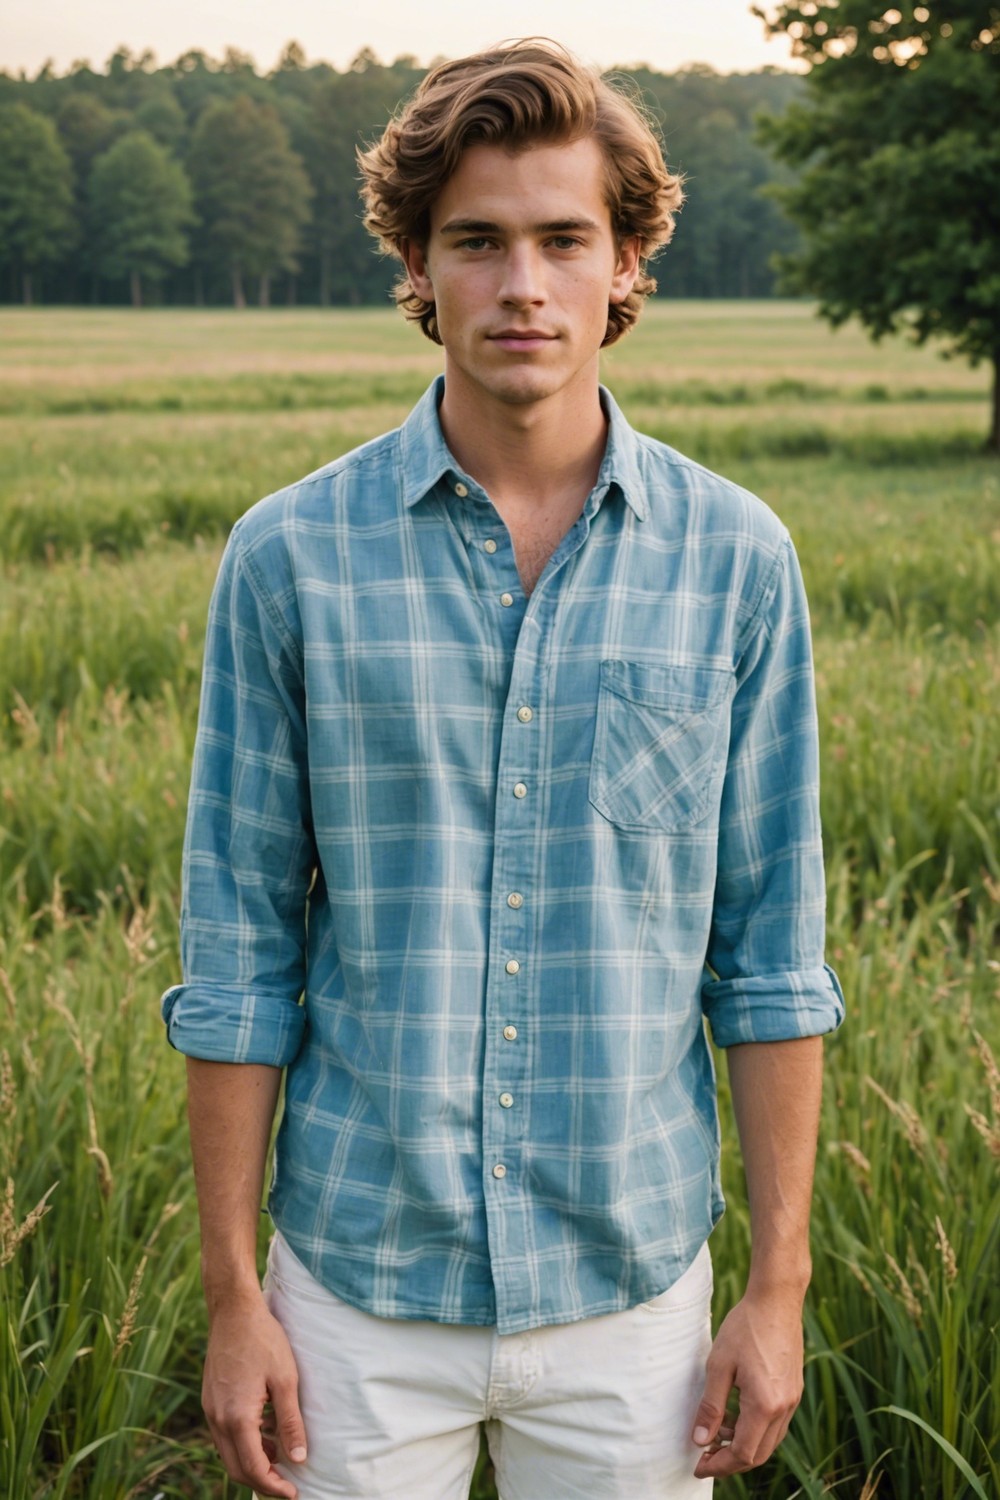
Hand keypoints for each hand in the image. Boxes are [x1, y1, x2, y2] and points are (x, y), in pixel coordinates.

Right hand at [202, 1294, 307, 1498]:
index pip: (254, 1468)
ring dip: (253, 1463)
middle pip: (237, 1469)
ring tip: (281, 1460)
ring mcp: (210, 1410)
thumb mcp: (285, 1380)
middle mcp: (218, 1419)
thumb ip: (290, 1422)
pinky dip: (244, 1445)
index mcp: (237, 1417)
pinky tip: (265, 1435)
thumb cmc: (263, 1340)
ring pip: (229, 1454)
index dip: (274, 1486)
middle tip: (288, 1485)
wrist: (233, 1311)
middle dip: (262, 1482)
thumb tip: (299, 1459)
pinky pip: (224, 1436)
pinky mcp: (210, 1400)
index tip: (294, 1493)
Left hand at [691, 1287, 804, 1478]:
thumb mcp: (719, 1365)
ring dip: (743, 1445)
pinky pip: (775, 1423)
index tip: (698, 1466)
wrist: (776, 1301)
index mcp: (764, 1405)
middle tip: (705, 1456)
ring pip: (769, 1440)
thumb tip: (701, 1441)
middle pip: (759, 1454)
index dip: (719, 1465)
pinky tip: (735, 1414)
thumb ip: (711, 1407)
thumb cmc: (744, 1328)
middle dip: (730, 1461)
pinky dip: (755, 1428)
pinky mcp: (793, 1390)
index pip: (743, 1454)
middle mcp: (784, 1408)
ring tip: (716, 1433)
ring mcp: (792, 1400)